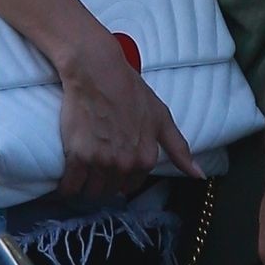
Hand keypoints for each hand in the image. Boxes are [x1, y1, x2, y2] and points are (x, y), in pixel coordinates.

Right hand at [56, 26, 203, 201]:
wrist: (97, 72)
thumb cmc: (129, 90)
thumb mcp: (161, 117)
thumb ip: (179, 149)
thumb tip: (198, 175)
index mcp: (146, 158)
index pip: (132, 186)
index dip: (121, 178)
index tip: (112, 169)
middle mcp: (126, 164)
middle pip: (110, 191)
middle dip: (104, 184)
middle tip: (96, 170)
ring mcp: (101, 162)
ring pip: (91, 192)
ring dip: (86, 188)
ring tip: (81, 177)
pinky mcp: (78, 156)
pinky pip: (70, 186)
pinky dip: (67, 188)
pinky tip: (66, 184)